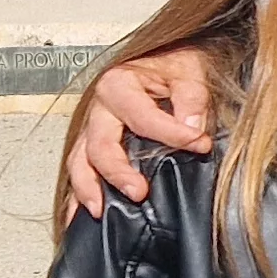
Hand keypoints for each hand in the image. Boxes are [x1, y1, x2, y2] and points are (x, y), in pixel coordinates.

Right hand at [60, 48, 216, 220]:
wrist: (166, 61)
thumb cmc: (173, 65)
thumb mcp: (189, 71)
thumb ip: (192, 97)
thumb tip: (192, 124)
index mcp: (119, 84)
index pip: (142, 117)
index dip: (172, 133)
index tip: (199, 144)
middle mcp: (100, 107)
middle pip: (100, 145)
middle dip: (117, 172)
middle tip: (139, 192)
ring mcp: (92, 128)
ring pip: (80, 161)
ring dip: (88, 188)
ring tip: (101, 210)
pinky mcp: (93, 143)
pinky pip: (79, 170)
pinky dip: (77, 194)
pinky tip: (78, 216)